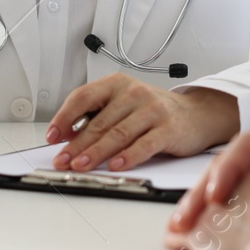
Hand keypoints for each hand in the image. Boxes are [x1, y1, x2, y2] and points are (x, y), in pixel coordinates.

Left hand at [43, 76, 238, 171]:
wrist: (197, 114)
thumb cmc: (154, 111)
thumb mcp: (124, 104)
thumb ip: (99, 116)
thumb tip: (68, 138)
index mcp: (118, 84)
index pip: (83, 97)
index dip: (65, 117)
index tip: (52, 136)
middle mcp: (134, 93)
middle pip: (99, 121)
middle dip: (77, 144)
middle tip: (62, 160)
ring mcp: (152, 110)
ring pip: (118, 134)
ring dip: (96, 153)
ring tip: (81, 166)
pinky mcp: (168, 128)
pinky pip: (144, 144)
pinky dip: (127, 156)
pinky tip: (114, 165)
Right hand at [167, 117, 249, 233]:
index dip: (230, 166)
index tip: (217, 194)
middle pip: (231, 158)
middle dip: (204, 187)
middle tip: (185, 217)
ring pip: (226, 177)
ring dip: (201, 202)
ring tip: (180, 229)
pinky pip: (234, 195)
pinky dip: (214, 214)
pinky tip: (197, 234)